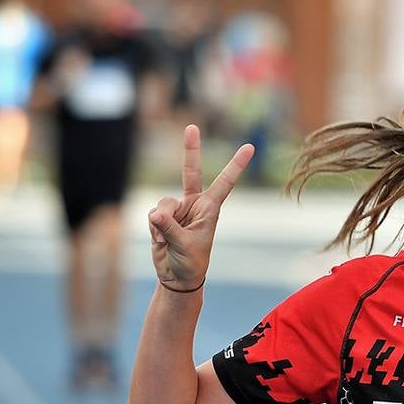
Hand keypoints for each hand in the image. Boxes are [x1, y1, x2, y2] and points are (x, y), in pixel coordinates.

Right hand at [148, 125, 253, 290]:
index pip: (224, 183)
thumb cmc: (190, 263)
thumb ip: (169, 228)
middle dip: (190, 149)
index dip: (236, 165)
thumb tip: (155, 214)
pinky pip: (153, 213)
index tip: (250, 147)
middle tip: (191, 126)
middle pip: (190, 171)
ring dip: (162, 221)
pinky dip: (154, 228)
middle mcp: (194, 204)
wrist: (177, 277)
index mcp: (210, 209)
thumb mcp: (184, 246)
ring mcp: (177, 209)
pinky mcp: (162, 216)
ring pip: (163, 202)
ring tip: (167, 239)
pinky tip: (160, 240)